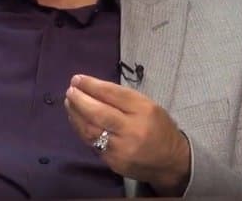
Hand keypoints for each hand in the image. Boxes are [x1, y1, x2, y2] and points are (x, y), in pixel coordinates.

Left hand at [64, 74, 190, 195]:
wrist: (172, 162)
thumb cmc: (158, 127)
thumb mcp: (147, 105)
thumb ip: (121, 97)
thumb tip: (90, 88)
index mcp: (144, 110)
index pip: (112, 94)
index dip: (91, 85)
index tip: (77, 79)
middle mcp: (133, 130)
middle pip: (99, 113)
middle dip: (80, 100)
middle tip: (70, 90)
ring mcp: (122, 149)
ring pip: (91, 129)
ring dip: (75, 114)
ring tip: (69, 102)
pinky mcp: (114, 162)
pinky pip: (92, 143)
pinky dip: (81, 129)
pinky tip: (76, 119)